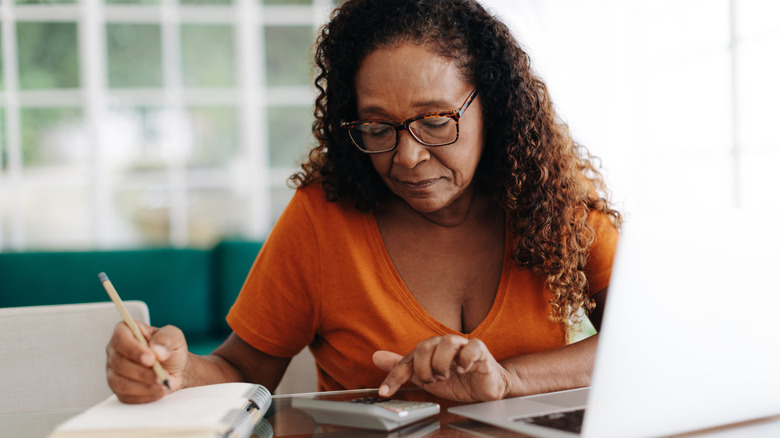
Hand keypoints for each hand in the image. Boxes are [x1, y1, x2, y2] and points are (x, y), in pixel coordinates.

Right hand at [106, 321, 188, 402]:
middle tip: (162, 375)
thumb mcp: (174, 337)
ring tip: (163, 383)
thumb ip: (166, 339)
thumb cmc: (170, 349)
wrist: (175, 368)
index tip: (151, 358)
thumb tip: (157, 350)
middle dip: (142, 372)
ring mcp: (114, 371)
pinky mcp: (119, 389)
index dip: (134, 350)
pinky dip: (145, 395)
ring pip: (120, 382)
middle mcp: (115, 351)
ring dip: (144, 385)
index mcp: (125, 331)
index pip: (120, 339)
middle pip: (119, 363)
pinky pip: (126, 396)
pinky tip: (158, 390)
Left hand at [372, 335, 512, 401]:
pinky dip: (464, 360)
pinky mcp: (479, 350)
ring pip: (446, 344)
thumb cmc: (457, 380)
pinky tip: (462, 370)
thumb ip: (403, 367)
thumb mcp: (425, 377)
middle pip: (425, 347)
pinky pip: (470, 348)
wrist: (484, 387)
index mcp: (430, 349)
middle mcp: (443, 343)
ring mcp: (462, 345)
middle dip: (425, 370)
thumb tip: (377, 357)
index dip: (395, 376)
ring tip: (447, 376)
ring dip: (442, 365)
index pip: (407, 360)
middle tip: (433, 381)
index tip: (385, 392)